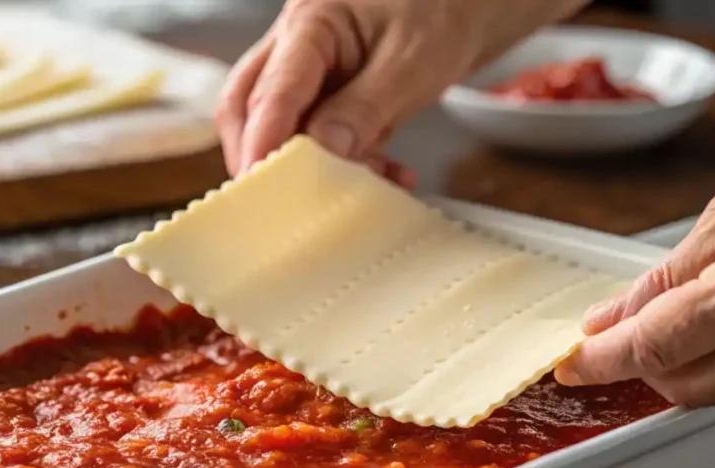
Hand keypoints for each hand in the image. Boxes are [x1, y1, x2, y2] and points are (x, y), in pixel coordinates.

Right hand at [216, 0, 589, 185]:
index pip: (273, 88)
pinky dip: (342, 163)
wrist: (467, 4)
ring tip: (365, 181)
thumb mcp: (414, 61)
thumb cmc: (443, 11)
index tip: (261, 183)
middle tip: (284, 201)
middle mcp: (296, 44)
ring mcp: (307, 71)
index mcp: (312, 21)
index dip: (262, 140)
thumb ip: (366, 106)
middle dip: (260, 158)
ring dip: (310, 167)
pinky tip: (381, 171)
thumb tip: (325, 151)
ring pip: (278, 127)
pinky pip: (315, 136)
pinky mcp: (326, 95)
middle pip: (247, 106)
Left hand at [557, 167, 714, 406]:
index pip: (654, 348)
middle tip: (615, 336)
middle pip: (687, 386)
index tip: (569, 363)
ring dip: (680, 364)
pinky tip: (711, 324)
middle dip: (641, 366)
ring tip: (668, 321)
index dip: (602, 360)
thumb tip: (608, 319)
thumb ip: (665, 278)